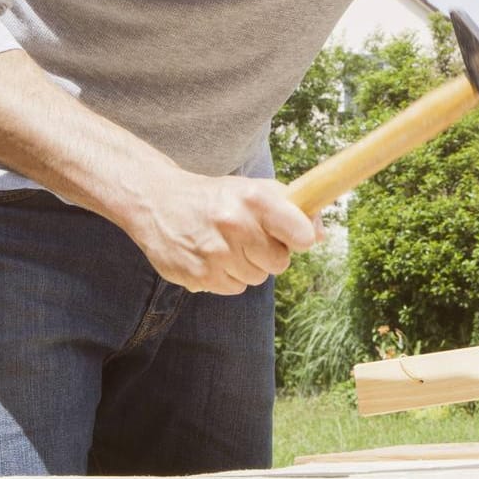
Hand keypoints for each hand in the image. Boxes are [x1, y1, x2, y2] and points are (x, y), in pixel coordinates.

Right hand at [121, 171, 318, 293]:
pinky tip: (211, 256)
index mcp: (253, 199)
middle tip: (250, 239)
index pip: (301, 234)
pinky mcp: (198, 276)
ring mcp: (215, 253)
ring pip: (256, 278)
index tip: (294, 236)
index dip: (300, 238)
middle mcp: (234, 224)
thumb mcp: (251, 189)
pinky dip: (227, 277)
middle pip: (280, 263)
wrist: (157, 203)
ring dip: (247, 266)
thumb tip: (320, 235)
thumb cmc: (214, 197)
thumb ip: (290, 208)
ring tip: (226, 245)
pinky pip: (234, 289)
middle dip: (270, 254)